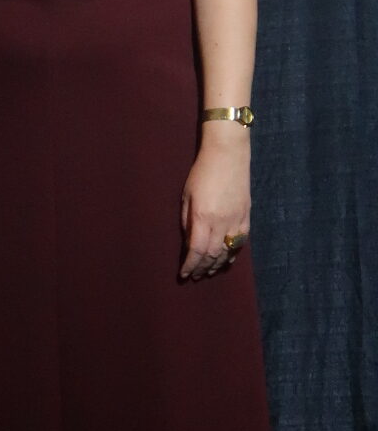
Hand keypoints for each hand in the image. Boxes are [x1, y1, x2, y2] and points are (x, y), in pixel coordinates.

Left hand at [180, 136, 250, 278]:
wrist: (228, 155)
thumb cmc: (202, 173)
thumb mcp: (186, 196)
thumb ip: (187, 222)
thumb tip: (188, 243)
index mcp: (203, 217)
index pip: (196, 250)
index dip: (190, 266)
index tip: (184, 274)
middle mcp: (221, 222)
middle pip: (212, 255)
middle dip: (202, 268)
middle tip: (195, 276)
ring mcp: (236, 220)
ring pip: (228, 251)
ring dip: (217, 265)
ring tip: (208, 272)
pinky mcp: (247, 216)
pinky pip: (241, 242)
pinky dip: (232, 254)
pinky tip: (226, 260)